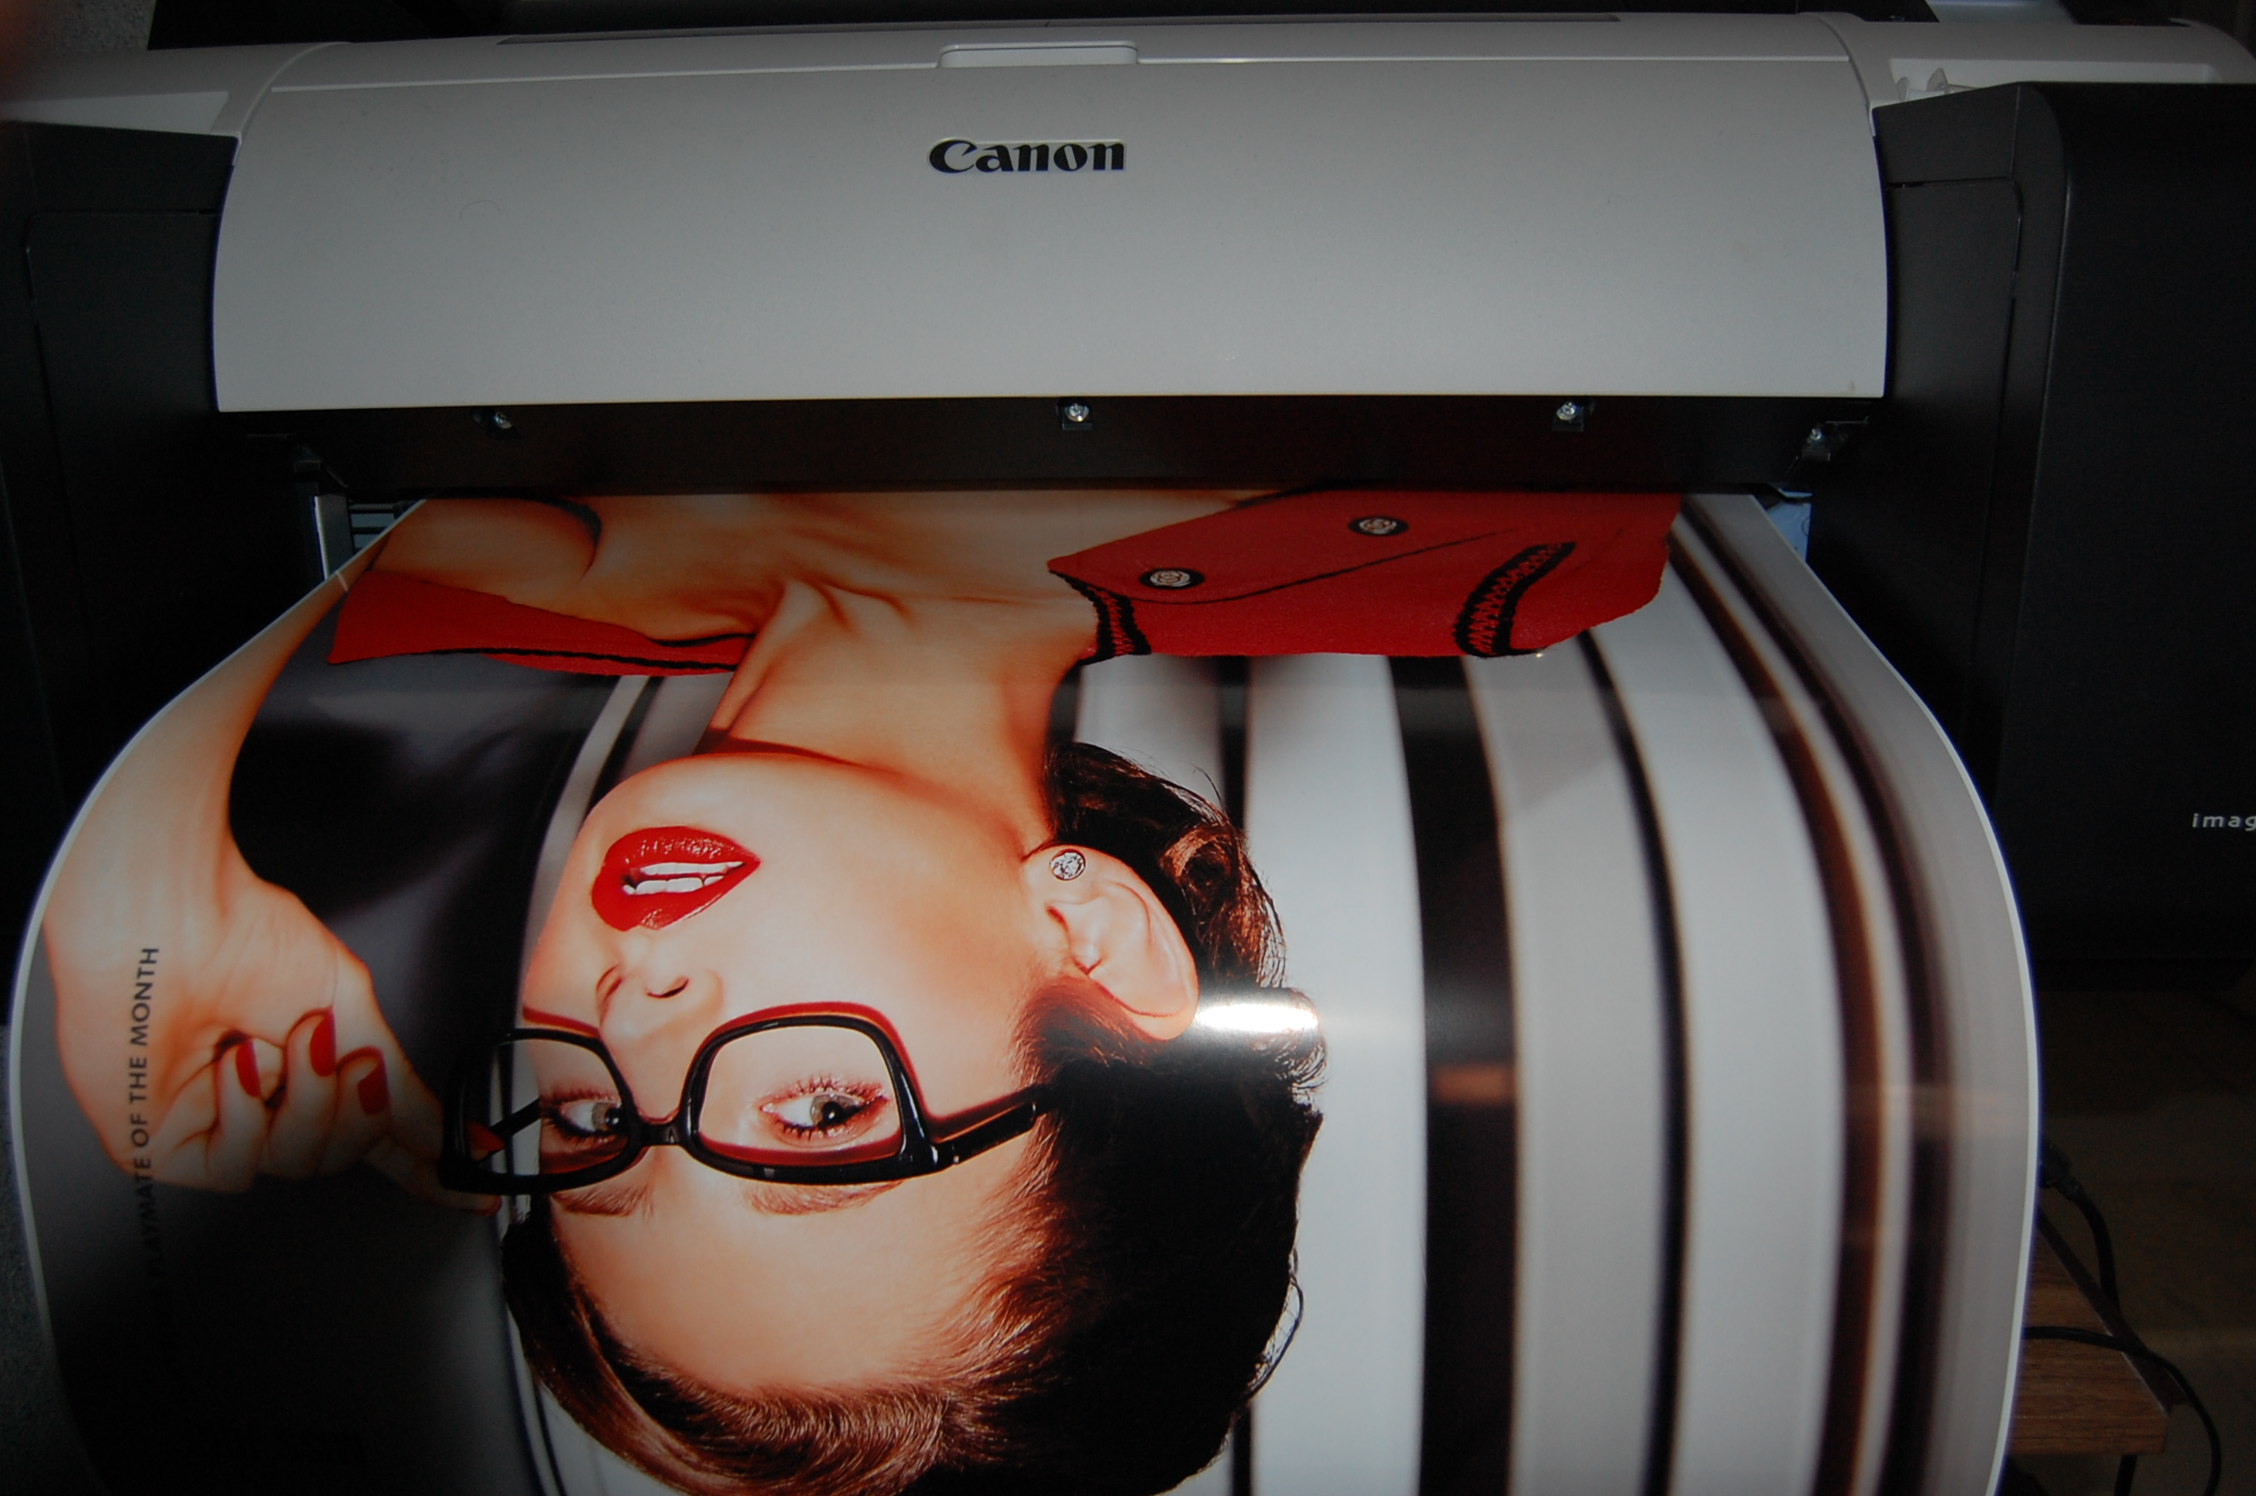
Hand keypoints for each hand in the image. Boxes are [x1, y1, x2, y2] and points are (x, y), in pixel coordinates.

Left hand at [133, 921, 481, 1210]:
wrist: (168, 923)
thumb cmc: (240, 934)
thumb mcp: (349, 1007)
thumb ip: (399, 1084)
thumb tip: (443, 1136)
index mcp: (310, 1068)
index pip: (374, 1134)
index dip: (423, 1167)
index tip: (475, 1194)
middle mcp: (264, 1101)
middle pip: (342, 1155)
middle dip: (357, 1109)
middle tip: (353, 1061)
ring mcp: (215, 1125)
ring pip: (295, 1164)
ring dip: (306, 1102)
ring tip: (288, 1046)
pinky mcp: (164, 1146)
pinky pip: (235, 1168)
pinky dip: (244, 1115)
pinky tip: (234, 1066)